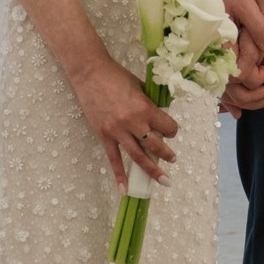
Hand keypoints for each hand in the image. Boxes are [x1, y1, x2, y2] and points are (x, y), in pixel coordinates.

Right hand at [75, 56, 178, 190]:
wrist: (90, 74)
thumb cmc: (116, 76)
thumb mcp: (140, 86)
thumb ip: (150, 102)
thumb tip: (161, 112)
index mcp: (144, 108)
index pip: (166, 127)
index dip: (172, 130)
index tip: (171, 131)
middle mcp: (133, 122)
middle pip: (155, 145)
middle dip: (167, 154)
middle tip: (173, 160)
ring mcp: (117, 131)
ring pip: (138, 156)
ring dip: (152, 170)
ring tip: (163, 180)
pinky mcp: (104, 135)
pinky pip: (113, 160)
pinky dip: (119, 176)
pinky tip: (125, 189)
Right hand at [218, 0, 263, 109]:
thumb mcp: (245, 6)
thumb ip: (259, 28)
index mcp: (222, 49)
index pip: (246, 76)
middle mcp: (212, 62)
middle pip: (239, 94)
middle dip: (261, 93)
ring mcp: (208, 67)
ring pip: (230, 97)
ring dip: (250, 101)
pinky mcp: (208, 67)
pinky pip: (219, 92)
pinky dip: (231, 103)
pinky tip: (238, 110)